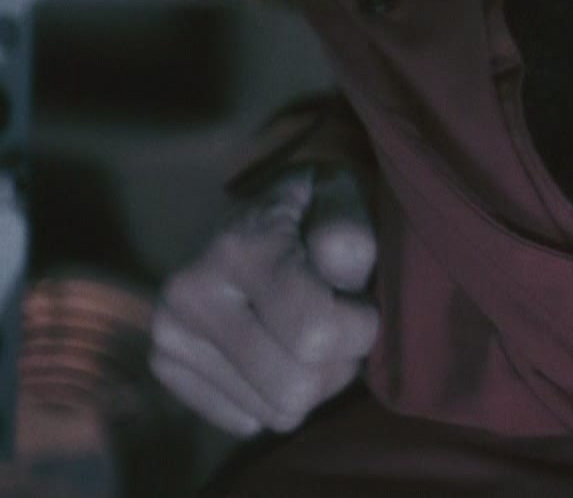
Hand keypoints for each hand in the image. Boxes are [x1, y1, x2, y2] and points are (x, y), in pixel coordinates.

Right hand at [150, 166, 379, 435]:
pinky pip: (248, 420)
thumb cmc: (315, 208)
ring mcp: (169, 335)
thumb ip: (349, 228)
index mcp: (238, 250)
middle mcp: (189, 297)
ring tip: (308, 333)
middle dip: (338, 363)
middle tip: (339, 323)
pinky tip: (277, 350)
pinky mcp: (165, 366)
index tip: (362, 302)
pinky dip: (275, 395)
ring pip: (276, 413)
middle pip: (295, 388)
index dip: (361, 328)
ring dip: (312, 382)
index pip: (316, 334)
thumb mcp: (343, 197)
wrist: (249, 211)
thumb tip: (337, 261)